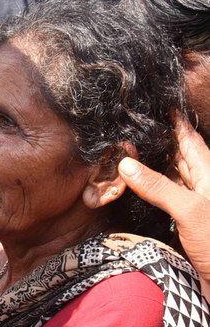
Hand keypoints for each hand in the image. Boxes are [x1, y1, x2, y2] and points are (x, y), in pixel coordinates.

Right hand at [119, 116, 209, 291]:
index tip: (157, 104)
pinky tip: (134, 185)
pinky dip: (149, 189)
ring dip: (150, 166)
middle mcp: (203, 186)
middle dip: (157, 143)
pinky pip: (164, 198)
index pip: (190, 140)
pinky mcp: (185, 222)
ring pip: (170, 177)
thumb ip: (158, 186)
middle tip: (130, 129)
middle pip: (178, 156)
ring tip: (126, 152)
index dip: (175, 122)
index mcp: (209, 175)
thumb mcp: (189, 211)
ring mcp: (194, 205)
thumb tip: (126, 164)